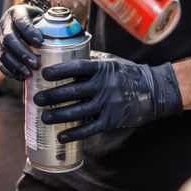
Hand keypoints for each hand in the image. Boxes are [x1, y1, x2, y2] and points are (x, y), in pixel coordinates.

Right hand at [0, 0, 46, 81]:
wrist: (17, 18)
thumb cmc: (33, 19)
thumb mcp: (40, 15)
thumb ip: (48, 23)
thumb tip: (71, 32)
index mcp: (16, 13)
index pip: (21, 22)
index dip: (29, 33)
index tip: (40, 43)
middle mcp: (4, 25)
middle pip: (9, 39)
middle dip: (22, 53)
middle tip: (36, 64)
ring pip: (3, 53)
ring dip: (16, 65)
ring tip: (28, 73)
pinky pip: (0, 63)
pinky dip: (10, 72)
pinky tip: (21, 77)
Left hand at [36, 52, 182, 141]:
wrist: (154, 91)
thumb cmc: (128, 75)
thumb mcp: (112, 62)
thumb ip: (92, 61)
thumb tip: (68, 54)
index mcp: (103, 68)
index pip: (77, 67)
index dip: (59, 70)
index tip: (44, 73)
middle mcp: (104, 85)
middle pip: (73, 91)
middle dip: (52, 95)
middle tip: (37, 99)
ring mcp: (108, 104)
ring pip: (78, 111)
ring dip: (58, 115)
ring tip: (44, 117)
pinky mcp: (112, 120)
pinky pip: (90, 128)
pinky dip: (74, 134)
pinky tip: (61, 136)